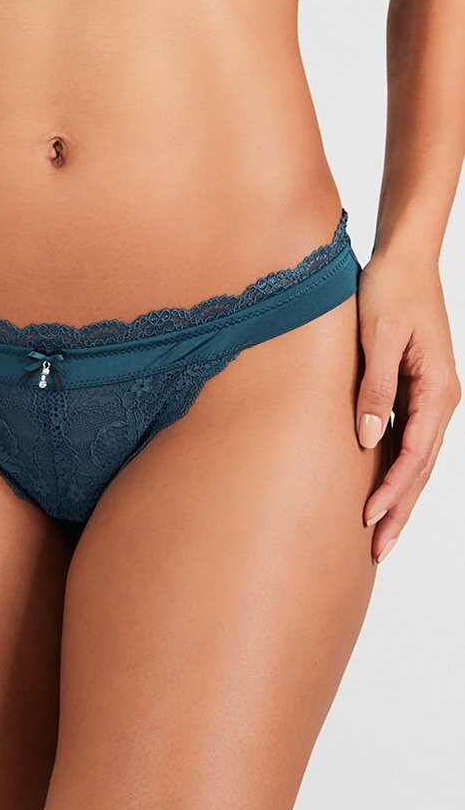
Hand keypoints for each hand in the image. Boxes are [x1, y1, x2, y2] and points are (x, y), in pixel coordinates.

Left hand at [355, 249, 460, 562]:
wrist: (405, 257)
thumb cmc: (390, 289)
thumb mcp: (378, 337)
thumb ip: (376, 388)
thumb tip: (368, 439)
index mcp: (438, 390)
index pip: (415, 455)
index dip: (393, 490)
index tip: (369, 518)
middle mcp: (441, 399)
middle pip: (421, 468)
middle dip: (401, 511)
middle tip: (378, 552)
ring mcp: (432, 396)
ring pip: (418, 459)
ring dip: (401, 497)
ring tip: (380, 534)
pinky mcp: (417, 390)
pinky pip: (410, 441)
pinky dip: (398, 470)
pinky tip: (381, 488)